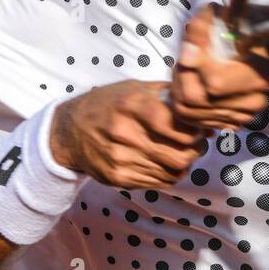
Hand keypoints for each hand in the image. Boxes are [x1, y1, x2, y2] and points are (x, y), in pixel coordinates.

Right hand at [50, 80, 206, 188]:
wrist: (69, 131)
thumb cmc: (106, 104)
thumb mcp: (133, 87)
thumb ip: (165, 93)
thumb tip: (199, 101)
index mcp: (131, 105)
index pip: (176, 125)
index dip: (194, 129)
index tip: (200, 126)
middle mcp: (125, 133)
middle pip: (179, 154)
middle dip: (196, 150)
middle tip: (199, 143)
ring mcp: (120, 158)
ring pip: (172, 171)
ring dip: (186, 164)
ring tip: (186, 153)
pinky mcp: (118, 177)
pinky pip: (157, 182)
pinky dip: (170, 174)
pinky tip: (168, 163)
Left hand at [169, 4, 268, 131]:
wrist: (261, 45)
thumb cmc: (241, 27)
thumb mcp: (222, 15)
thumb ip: (202, 27)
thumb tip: (188, 53)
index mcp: (257, 74)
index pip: (214, 83)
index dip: (192, 66)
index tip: (187, 47)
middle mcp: (253, 101)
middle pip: (195, 100)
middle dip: (180, 77)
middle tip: (182, 59)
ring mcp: (242, 117)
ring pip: (188, 112)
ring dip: (178, 90)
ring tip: (186, 70)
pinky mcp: (230, 124)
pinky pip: (193, 122)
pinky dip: (185, 104)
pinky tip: (193, 85)